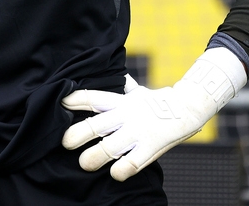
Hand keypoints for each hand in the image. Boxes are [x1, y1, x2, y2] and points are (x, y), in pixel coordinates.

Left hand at [61, 48, 245, 180]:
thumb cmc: (156, 103)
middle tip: (65, 143)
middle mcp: (126, 116)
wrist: (188, 109)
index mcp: (121, 102)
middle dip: (77, 134)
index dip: (75, 100)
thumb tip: (112, 74)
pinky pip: (131, 164)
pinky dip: (120, 171)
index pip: (93, 98)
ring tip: (84, 164)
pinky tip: (114, 173)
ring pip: (109, 147)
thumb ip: (122, 88)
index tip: (60, 103)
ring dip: (94, 157)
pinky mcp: (149, 148)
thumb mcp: (138, 92)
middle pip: (96, 124)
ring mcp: (138, 132)